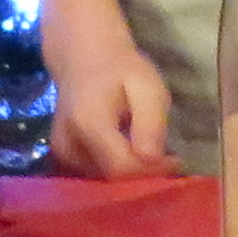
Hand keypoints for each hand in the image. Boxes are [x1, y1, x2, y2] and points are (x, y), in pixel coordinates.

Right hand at [37, 0, 174, 177]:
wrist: (82, 55)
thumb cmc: (119, 67)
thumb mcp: (147, 86)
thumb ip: (150, 124)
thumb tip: (153, 161)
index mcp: (89, 123)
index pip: (122, 167)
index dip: (151, 171)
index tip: (175, 159)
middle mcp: (69, 143)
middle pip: (112, 180)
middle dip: (143, 175)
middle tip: (166, 158)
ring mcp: (62, 152)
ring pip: (103, 181)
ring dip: (131, 174)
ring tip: (149, 152)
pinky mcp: (63, 156)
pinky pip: (94, 175)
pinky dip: (117, 170)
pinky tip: (131, 154)